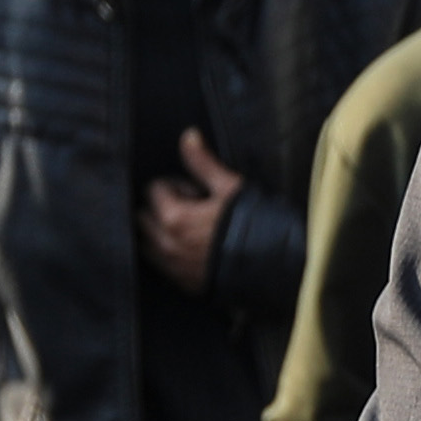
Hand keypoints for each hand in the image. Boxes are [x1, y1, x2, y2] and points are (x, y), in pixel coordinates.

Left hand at [140, 130, 240, 292]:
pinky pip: (160, 265)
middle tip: (193, 208)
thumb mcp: (230, 188)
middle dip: (161, 207)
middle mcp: (166, 245)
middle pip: (143, 217)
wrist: (276, 267)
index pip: (154, 189)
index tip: (198, 192)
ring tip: (190, 229)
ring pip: (147, 243)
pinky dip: (168, 254)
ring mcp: (172, 268)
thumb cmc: (255, 225)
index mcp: (174, 218)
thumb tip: (188, 136)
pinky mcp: (182, 284)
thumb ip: (203, 162)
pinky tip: (194, 249)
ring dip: (161, 232)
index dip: (176, 185)